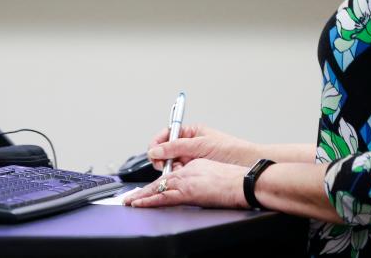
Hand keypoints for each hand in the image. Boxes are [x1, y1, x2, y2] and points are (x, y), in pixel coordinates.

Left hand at [123, 159, 247, 208]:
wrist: (240, 183)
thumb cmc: (230, 177)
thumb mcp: (209, 171)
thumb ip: (194, 174)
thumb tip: (188, 182)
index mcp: (190, 167)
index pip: (168, 174)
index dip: (155, 183)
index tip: (146, 189)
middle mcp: (185, 173)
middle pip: (159, 181)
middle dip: (143, 190)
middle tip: (130, 197)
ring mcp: (185, 183)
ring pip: (157, 188)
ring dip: (142, 196)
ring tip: (130, 201)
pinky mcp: (187, 193)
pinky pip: (164, 197)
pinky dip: (150, 200)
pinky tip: (140, 203)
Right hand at [147, 124, 257, 170]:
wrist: (248, 165)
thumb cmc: (231, 151)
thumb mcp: (201, 146)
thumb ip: (176, 147)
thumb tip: (155, 150)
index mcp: (191, 132)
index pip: (166, 134)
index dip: (157, 143)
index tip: (154, 153)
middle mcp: (190, 143)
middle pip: (166, 150)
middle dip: (163, 158)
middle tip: (165, 166)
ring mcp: (192, 157)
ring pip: (171, 163)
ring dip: (171, 168)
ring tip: (179, 171)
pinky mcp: (195, 170)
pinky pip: (180, 172)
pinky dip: (178, 175)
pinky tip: (183, 177)